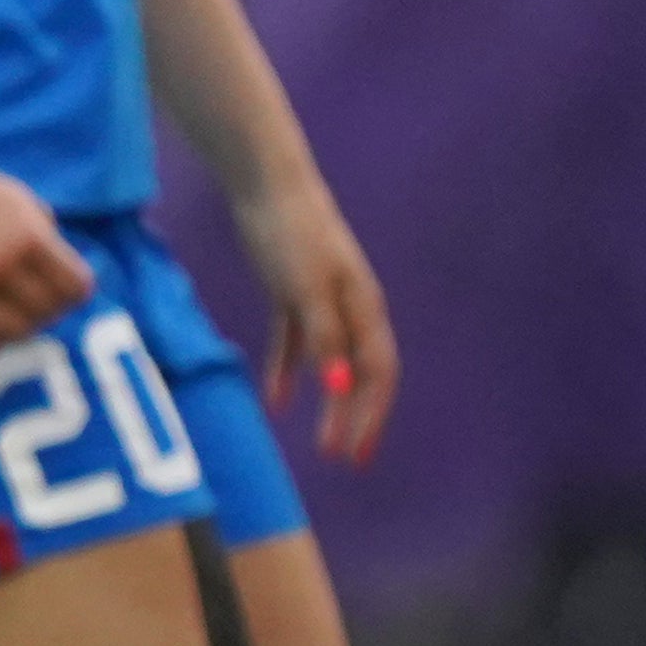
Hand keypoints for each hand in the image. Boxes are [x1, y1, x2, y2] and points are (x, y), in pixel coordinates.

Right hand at [0, 151, 92, 357]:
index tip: (62, 288)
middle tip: (33, 300)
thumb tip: (70, 288)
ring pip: (17, 334)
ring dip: (19, 327)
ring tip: (9, 312)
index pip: (76, 289)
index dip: (75, 292)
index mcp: (28, 237)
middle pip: (48, 314)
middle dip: (48, 310)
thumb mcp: (22, 204)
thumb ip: (49, 240)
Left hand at [233, 170, 396, 464]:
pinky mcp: (293, 294)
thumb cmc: (291, 234)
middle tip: (347, 459)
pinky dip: (289, 372)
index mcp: (364, 309)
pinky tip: (278, 402)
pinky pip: (297, 344)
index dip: (370, 416)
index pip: (376, 374)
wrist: (268, 187)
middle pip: (361, 375)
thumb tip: (341, 389)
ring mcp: (323, 302)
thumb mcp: (306, 290)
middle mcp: (352, 309)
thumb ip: (324, 338)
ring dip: (328, 404)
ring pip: (331, 365)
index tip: (355, 453)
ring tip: (321, 444)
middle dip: (357, 419)